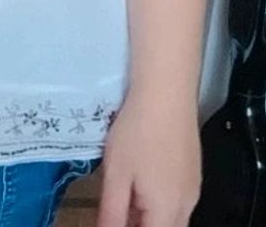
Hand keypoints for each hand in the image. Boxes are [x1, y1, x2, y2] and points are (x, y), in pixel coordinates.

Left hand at [96, 88, 201, 226]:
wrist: (166, 92)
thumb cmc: (137, 131)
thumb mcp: (116, 174)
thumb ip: (112, 213)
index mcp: (168, 212)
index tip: (111, 218)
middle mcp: (187, 205)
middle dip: (139, 225)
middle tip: (115, 212)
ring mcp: (193, 188)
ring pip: (171, 217)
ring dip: (148, 216)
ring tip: (123, 195)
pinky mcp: (193, 172)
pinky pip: (177, 200)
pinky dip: (157, 201)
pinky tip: (139, 180)